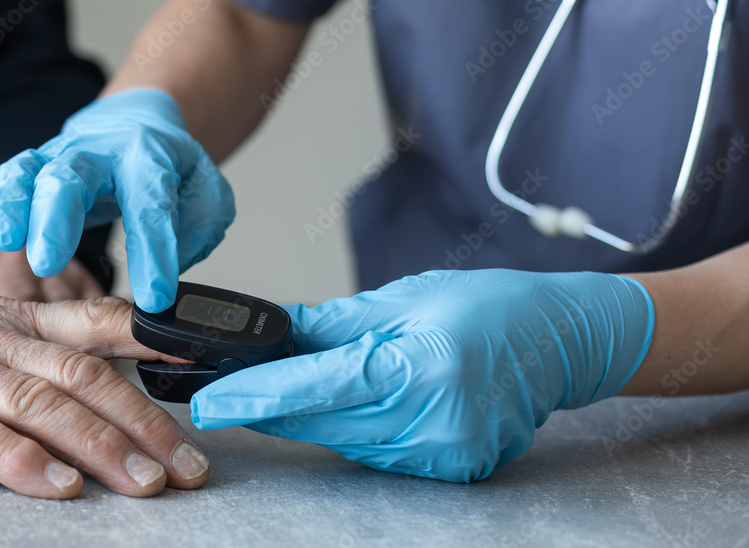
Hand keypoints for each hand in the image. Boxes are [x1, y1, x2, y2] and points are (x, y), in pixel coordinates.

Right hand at [0, 89, 235, 311]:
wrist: (135, 126)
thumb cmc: (168, 170)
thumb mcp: (205, 197)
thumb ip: (196, 230)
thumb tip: (176, 274)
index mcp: (146, 159)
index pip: (151, 202)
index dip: (154, 249)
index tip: (155, 295)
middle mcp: (92, 156)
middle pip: (69, 178)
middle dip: (54, 217)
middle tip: (45, 258)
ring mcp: (51, 163)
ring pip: (21, 175)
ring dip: (7, 208)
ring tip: (1, 241)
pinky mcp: (24, 178)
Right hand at [0, 283, 210, 498]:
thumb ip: (38, 347)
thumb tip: (101, 377)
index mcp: (15, 322)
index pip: (100, 324)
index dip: (157, 339)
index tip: (209, 359)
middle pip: (85, 378)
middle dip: (145, 422)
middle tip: (189, 466)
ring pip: (40, 405)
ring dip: (100, 445)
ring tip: (145, 484)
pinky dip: (16, 460)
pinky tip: (55, 485)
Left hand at [190, 269, 654, 481]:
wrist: (559, 340)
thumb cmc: (487, 306)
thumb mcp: (401, 298)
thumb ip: (328, 324)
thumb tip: (267, 335)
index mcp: (420, 364)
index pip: (317, 386)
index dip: (255, 395)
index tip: (207, 401)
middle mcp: (433, 419)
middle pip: (322, 422)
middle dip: (275, 405)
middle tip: (236, 386)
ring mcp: (445, 452)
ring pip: (344, 441)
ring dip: (318, 414)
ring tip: (322, 379)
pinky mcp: (452, 469)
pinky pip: (376, 453)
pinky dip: (356, 428)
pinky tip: (366, 400)